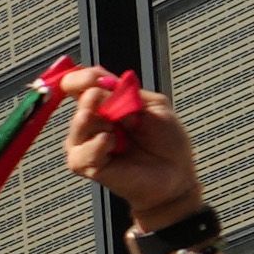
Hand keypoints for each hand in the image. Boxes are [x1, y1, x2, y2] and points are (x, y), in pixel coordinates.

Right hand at [58, 70, 204, 227]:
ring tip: (122, 133)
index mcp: (106, 102)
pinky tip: (114, 146)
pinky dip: (98, 145)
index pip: (81, 82)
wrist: (174, 175)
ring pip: (79, 123)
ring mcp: (85, 143)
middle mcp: (91, 120)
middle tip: (127, 115)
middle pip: (79, 99)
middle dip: (103, 102)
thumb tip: (100, 83)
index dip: (81, 78)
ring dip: (103, 123)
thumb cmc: (166, 142)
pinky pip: (81, 151)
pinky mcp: (86, 164)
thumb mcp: (153, 106)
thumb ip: (126, 93)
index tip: (93, 79)